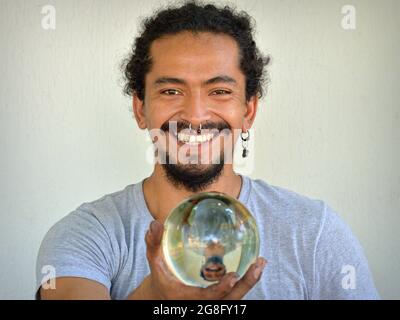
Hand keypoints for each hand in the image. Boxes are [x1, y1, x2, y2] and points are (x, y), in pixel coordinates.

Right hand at [129, 220, 266, 299]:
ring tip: (261, 262)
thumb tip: (155, 224)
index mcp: (190, 298)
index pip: (210, 298)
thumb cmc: (162, 279)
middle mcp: (204, 304)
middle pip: (230, 300)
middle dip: (246, 285)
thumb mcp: (156, 263)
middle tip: (258, 266)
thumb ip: (154, 244)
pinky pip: (235, 293)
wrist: (163, 296)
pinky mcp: (218, 299)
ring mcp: (213, 303)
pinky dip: (246, 282)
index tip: (233, 275)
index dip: (222, 289)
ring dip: (250, 282)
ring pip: (236, 298)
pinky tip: (255, 266)